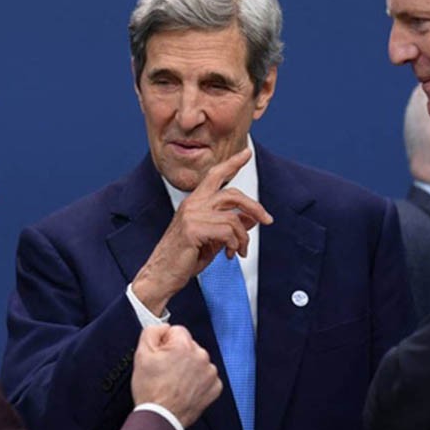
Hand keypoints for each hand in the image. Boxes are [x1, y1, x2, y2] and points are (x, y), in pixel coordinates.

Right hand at [131, 324, 221, 427]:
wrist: (161, 418)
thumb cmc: (151, 390)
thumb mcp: (141, 354)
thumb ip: (152, 331)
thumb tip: (164, 327)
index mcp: (184, 346)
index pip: (177, 331)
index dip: (165, 342)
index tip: (161, 356)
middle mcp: (201, 356)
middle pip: (189, 345)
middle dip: (178, 354)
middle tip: (166, 370)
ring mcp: (210, 373)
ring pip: (198, 360)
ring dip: (189, 367)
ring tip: (175, 381)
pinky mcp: (215, 387)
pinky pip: (206, 376)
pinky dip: (198, 380)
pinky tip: (185, 388)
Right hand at [132, 148, 272, 314]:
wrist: (161, 275)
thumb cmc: (183, 258)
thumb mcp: (212, 239)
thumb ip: (230, 226)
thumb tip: (251, 218)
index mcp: (194, 203)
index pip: (215, 176)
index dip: (232, 163)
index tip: (246, 153)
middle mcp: (192, 205)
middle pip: (232, 194)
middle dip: (255, 207)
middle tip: (267, 220)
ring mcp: (191, 216)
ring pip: (233, 218)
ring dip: (243, 237)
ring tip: (240, 250)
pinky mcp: (193, 230)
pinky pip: (227, 232)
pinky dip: (234, 244)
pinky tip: (229, 254)